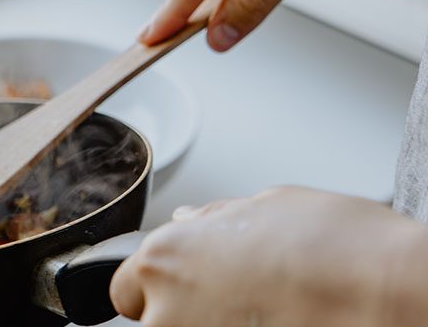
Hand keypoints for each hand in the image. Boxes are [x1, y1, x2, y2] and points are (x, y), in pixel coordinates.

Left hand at [110, 186, 427, 325]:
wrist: (393, 300)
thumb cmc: (341, 249)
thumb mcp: (271, 206)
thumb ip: (215, 220)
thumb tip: (191, 222)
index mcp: (166, 257)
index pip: (127, 288)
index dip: (158, 286)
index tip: (184, 287)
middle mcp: (167, 310)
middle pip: (156, 320)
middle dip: (187, 310)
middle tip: (240, 299)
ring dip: (213, 325)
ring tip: (268, 314)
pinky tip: (277, 324)